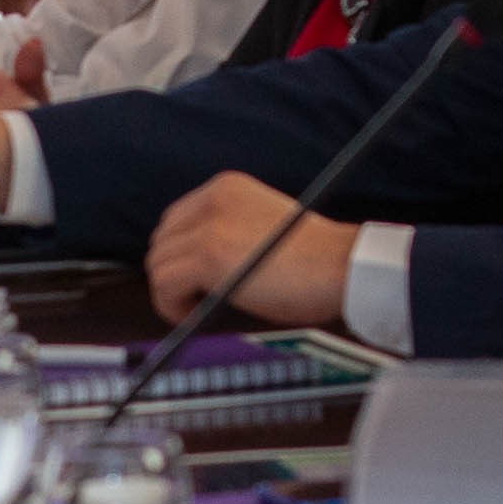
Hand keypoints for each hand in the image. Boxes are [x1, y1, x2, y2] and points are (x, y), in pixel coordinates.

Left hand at [139, 174, 354, 328]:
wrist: (344, 266)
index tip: (187, 280)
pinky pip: (164, 285)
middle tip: (189, 300)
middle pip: (162, 240)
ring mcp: (210, 226)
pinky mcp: (210, 256)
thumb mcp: (264, 229)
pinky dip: (171, 306)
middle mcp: (214, 199)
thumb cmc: (316, 259)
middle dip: (170, 273)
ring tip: (193, 310)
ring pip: (159, 264)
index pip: (176, 219)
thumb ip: (229, 234)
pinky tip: (191, 315)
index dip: (177, 254)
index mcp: (227, 188)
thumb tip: (194, 267)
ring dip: (170, 293)